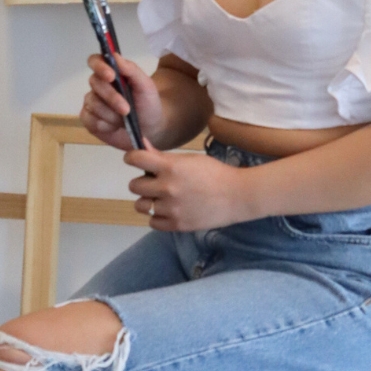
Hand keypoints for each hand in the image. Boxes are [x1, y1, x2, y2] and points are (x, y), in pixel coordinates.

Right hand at [83, 54, 162, 155]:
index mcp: (110, 72)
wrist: (149, 129)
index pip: (95, 61)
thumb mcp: (146, 86)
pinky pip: (90, 120)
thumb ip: (131, 70)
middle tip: (126, 110)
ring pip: (93, 104)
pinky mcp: (88, 119)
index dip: (99, 66)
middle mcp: (98, 85)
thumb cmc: (147, 104)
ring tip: (124, 120)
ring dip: (111, 115)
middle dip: (111, 97)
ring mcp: (91, 102)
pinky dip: (105, 125)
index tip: (111, 76)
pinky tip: (114, 126)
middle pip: (95, 84)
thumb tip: (115, 56)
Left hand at [125, 149, 253, 231]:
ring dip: (148, 201)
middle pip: (134, 186)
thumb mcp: (189, 160)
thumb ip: (163, 156)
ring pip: (141, 205)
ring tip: (161, 198)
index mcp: (171, 167)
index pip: (136, 159)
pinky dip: (158, 217)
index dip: (132, 158)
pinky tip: (169, 210)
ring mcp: (171, 208)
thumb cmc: (215, 173)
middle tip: (155, 183)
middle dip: (142, 182)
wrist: (238, 196)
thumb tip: (142, 145)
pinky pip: (152, 222)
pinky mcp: (176, 225)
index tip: (135, 160)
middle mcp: (167, 188)